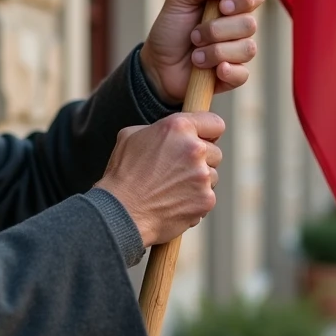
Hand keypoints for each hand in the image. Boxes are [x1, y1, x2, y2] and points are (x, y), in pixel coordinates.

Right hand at [97, 112, 225, 247]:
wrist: (121, 212)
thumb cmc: (122, 174)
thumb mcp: (131, 137)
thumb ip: (158, 129)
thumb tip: (171, 134)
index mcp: (178, 127)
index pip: (215, 123)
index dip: (208, 132)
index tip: (203, 140)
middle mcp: (195, 148)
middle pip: (215, 152)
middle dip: (201, 160)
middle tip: (177, 170)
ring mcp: (203, 175)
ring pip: (212, 176)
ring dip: (198, 181)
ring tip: (172, 189)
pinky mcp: (206, 199)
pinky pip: (207, 197)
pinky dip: (194, 201)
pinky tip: (173, 203)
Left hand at [140, 0, 267, 103]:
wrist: (158, 65)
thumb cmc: (170, 29)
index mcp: (231, 4)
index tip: (222, 6)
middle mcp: (239, 27)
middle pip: (250, 24)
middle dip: (216, 30)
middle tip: (194, 35)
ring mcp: (238, 52)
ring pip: (247, 49)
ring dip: (215, 51)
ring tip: (195, 56)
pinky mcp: (234, 75)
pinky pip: (243, 74)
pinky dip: (225, 71)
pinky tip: (210, 71)